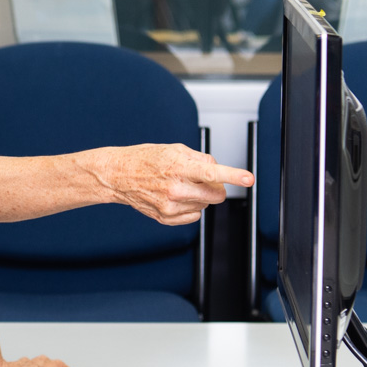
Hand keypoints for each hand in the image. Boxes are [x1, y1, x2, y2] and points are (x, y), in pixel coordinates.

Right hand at [85, 143, 252, 225]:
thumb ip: (200, 158)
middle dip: (216, 187)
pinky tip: (176, 197)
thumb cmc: (145, 159)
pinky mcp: (166, 218)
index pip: (212, 172)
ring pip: (205, 205)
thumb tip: (216, 170)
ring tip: (180, 185)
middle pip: (216, 195)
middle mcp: (175, 188)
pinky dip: (191, 207)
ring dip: (200, 196)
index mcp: (178, 167)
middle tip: (202, 180)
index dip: (233, 175)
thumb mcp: (174, 149)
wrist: (118, 175)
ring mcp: (170, 206)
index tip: (248, 178)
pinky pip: (194, 216)